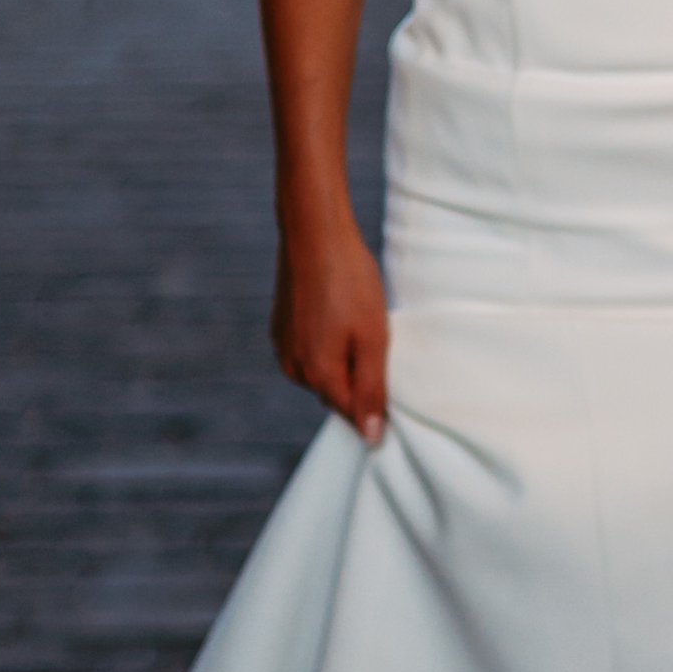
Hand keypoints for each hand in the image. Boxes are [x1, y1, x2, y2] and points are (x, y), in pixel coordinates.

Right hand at [271, 210, 389, 443]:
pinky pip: (309, 351)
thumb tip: (371, 438)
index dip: (377, 404)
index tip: (392, 377)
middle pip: (337, 394)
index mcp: (319, 376)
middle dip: (359, 379)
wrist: (313, 233)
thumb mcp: (373, 339)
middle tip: (378, 340)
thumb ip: (372, 390)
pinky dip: (327, 342)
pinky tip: (339, 312)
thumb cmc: (350, 283)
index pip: (353, 414)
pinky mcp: (280, 328)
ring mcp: (283, 348)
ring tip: (358, 321)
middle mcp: (294, 369)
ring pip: (323, 371)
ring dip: (343, 359)